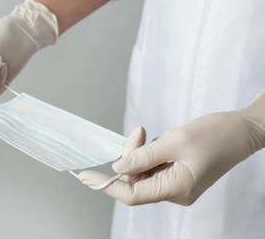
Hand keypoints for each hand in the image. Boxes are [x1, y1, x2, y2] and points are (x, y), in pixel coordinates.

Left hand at [79, 92, 264, 205]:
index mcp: (176, 188)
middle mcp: (174, 192)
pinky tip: (160, 141)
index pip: (132, 194)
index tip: (85, 176)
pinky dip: (149, 153)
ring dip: (140, 152)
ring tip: (156, 135)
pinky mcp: (177, 174)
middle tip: (140, 132)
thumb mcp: (174, 141)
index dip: (107, 185)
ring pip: (143, 171)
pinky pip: (152, 166)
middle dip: (130, 155)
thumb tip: (117, 167)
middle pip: (136, 179)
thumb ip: (142, 156)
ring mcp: (176, 184)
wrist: (241, 131)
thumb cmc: (214, 135)